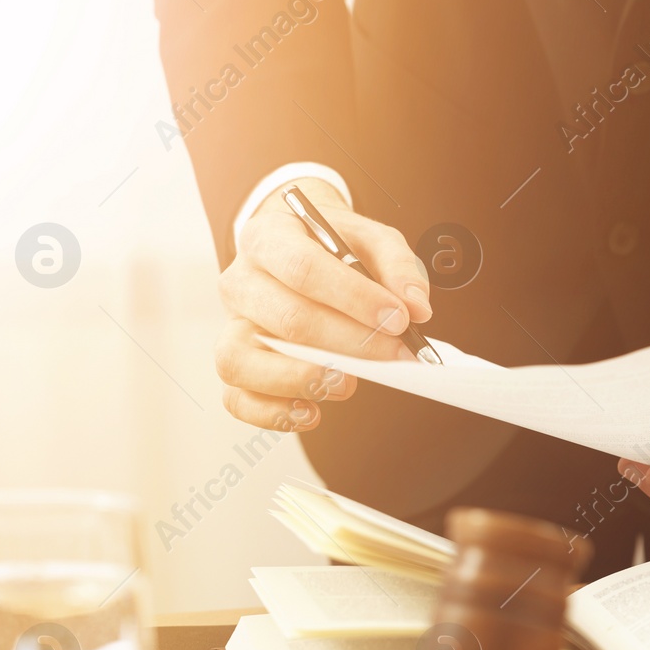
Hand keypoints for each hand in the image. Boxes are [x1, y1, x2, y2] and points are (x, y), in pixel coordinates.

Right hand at [214, 177, 432, 429]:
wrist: (295, 250)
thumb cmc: (333, 247)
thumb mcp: (370, 238)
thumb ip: (398, 266)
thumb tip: (416, 308)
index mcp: (270, 237)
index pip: (303, 268)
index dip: (353, 298)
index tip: (398, 319)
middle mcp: (241, 280)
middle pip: (287, 319)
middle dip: (349, 343)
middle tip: (394, 355)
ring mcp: (232, 325)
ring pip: (243, 360)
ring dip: (302, 380)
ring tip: (348, 385)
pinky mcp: (234, 362)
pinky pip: (237, 397)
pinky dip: (272, 413)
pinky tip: (312, 413)